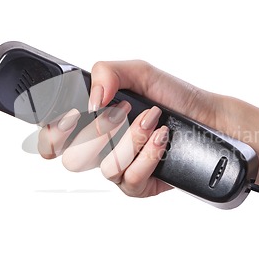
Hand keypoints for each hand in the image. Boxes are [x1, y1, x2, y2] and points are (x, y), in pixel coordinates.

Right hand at [38, 60, 221, 196]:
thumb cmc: (173, 97)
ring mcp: (119, 168)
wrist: (206, 118)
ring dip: (132, 139)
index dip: (52, 134)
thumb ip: (106, 74)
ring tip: (153, 120)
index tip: (69, 119)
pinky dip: (148, 155)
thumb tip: (91, 101)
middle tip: (122, 110)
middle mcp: (102, 148)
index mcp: (94, 121)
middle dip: (100, 130)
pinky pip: (130, 179)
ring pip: (106, 166)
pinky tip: (161, 139)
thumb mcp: (139, 73)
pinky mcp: (138, 185)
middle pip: (74, 156)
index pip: (55, 136)